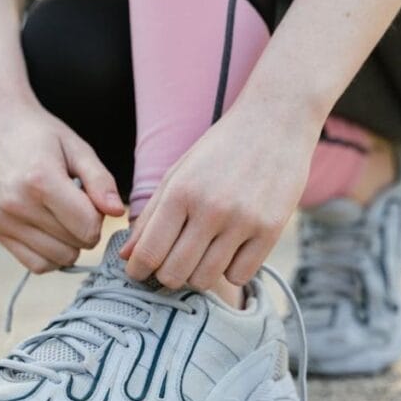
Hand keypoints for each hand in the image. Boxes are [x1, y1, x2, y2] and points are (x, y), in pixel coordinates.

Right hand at [0, 101, 124, 272]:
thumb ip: (100, 181)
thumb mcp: (78, 148)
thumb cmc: (42, 136)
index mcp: (41, 181)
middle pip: (76, 245)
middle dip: (84, 229)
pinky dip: (51, 256)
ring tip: (60, 214)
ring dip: (69, 244)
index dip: (98, 217)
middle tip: (74, 204)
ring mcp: (4, 222)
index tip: (89, 198)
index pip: (88, 227)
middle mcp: (18, 205)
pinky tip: (50, 231)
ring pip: (59, 260)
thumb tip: (118, 213)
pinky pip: (37, 265)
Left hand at [120, 107, 319, 289]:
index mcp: (181, 192)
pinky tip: (230, 251)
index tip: (138, 272)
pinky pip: (240, 276)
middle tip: (172, 263)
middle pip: (174, 273)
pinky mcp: (271, 230)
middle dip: (166, 275)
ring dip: (198, 274)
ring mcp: (243, 221)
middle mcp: (211, 208)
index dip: (137, 270)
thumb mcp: (178, 174)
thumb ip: (150, 216)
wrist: (275, 122)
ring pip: (205, 279)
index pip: (149, 252)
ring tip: (202, 254)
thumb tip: (126, 257)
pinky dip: (231, 270)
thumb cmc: (220, 150)